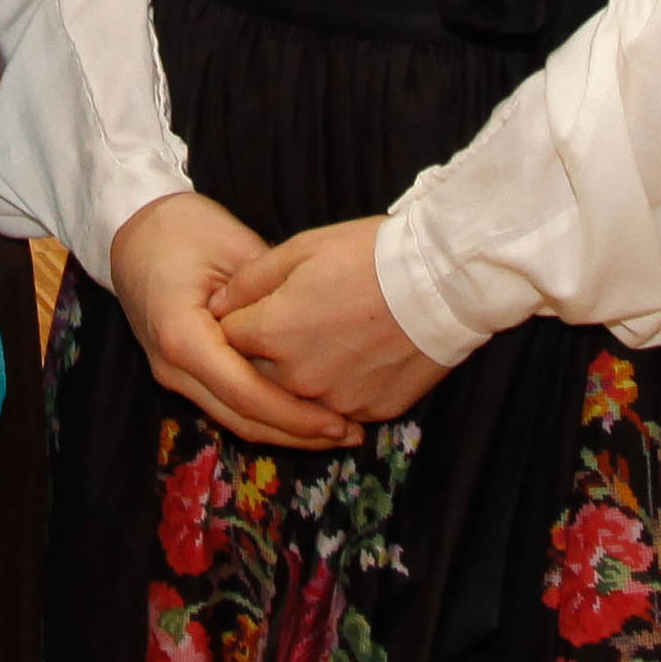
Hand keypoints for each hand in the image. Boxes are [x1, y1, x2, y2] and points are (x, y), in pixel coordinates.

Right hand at [108, 193, 359, 449]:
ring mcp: (174, 374)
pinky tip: (304, 413)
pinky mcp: (183, 373)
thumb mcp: (235, 249)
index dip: (294, 414)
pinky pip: (227, 402)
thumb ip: (271, 294)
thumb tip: (317, 332)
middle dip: (297, 433)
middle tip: (352, 433)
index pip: (245, 393)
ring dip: (284, 430)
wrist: (133, 230)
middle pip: (241, 417)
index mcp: (182, 336)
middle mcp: (173, 367)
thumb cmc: (183, 228)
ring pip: (234, 418)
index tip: (340, 420)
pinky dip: (266, 413)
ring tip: (337, 430)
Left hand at [217, 215, 459, 425]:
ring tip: (329, 338)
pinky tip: (358, 358)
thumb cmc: (369, 255)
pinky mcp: (371, 412)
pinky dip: (341, 388)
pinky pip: (339, 408)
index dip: (237, 321)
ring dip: (302, 376)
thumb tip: (217, 304)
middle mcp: (297, 377)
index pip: (227, 339)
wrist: (442, 281)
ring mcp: (335, 401)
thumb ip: (250, 280)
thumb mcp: (301, 249)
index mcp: (273, 333)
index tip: (254, 307)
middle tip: (296, 321)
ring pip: (298, 397)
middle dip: (264, 353)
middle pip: (258, 375)